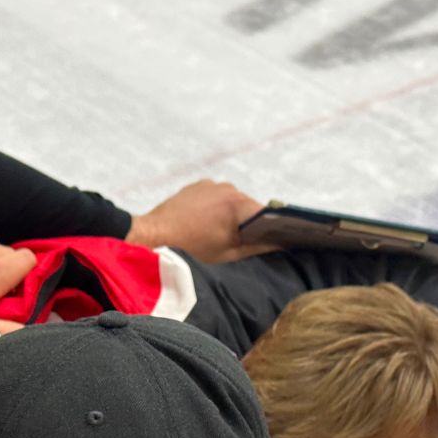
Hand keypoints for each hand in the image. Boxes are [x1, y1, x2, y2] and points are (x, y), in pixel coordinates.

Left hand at [129, 180, 270, 261]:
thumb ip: (258, 247)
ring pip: (232, 200)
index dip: (269, 227)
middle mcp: (229, 189)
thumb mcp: (229, 253)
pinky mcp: (199, 185)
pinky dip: (215, 207)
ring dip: (230, 214)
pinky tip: (204, 222)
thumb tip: (281, 244)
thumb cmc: (192, 248)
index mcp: (239, 205)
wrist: (157, 234)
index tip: (269, 239)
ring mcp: (212, 184)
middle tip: (236, 241)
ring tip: (217, 232)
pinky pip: (216, 195)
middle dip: (247, 222)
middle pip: (249, 206)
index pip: (267, 214)